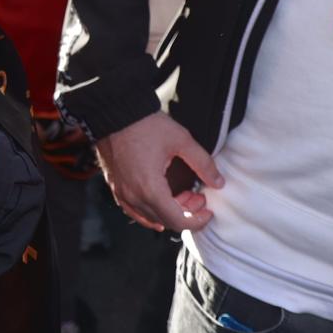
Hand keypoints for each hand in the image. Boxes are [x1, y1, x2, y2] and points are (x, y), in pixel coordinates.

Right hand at [96, 110, 222, 233]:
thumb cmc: (145, 124)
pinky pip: (134, 210)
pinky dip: (150, 213)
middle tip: (199, 197)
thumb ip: (203, 163)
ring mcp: (123, 193)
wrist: (114, 112)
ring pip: (151, 216)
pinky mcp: (115, 187)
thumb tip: (218, 182)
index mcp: (151, 188)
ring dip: (170, 212)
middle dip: (187, 213)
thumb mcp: (181, 140)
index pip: (178, 221)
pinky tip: (158, 208)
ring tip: (183, 195)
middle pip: (166, 221)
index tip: (208, 211)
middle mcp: (134, 196)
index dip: (198, 220)